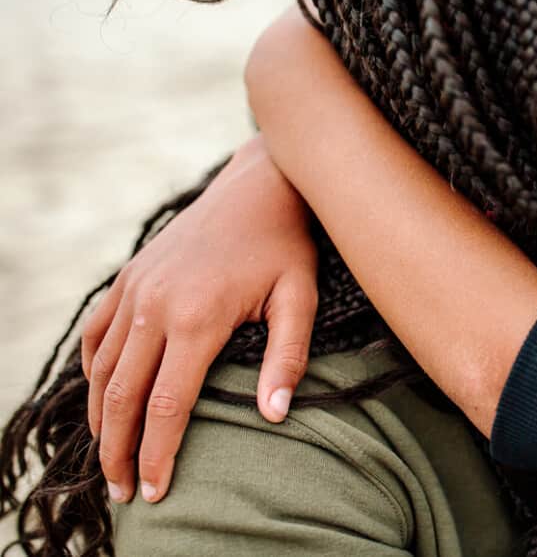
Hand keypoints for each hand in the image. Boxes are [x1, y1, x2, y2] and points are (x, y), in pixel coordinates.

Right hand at [81, 135, 317, 503]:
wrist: (255, 188)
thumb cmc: (284, 245)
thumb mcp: (300, 297)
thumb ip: (288, 357)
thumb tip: (275, 415)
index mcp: (197, 317)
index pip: (166, 404)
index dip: (158, 453)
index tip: (156, 490)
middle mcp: (154, 306)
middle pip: (122, 396)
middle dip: (119, 450)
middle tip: (124, 491)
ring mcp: (135, 289)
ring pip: (102, 369)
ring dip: (100, 419)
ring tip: (109, 458)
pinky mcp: (128, 277)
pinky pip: (96, 334)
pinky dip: (93, 371)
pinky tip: (102, 396)